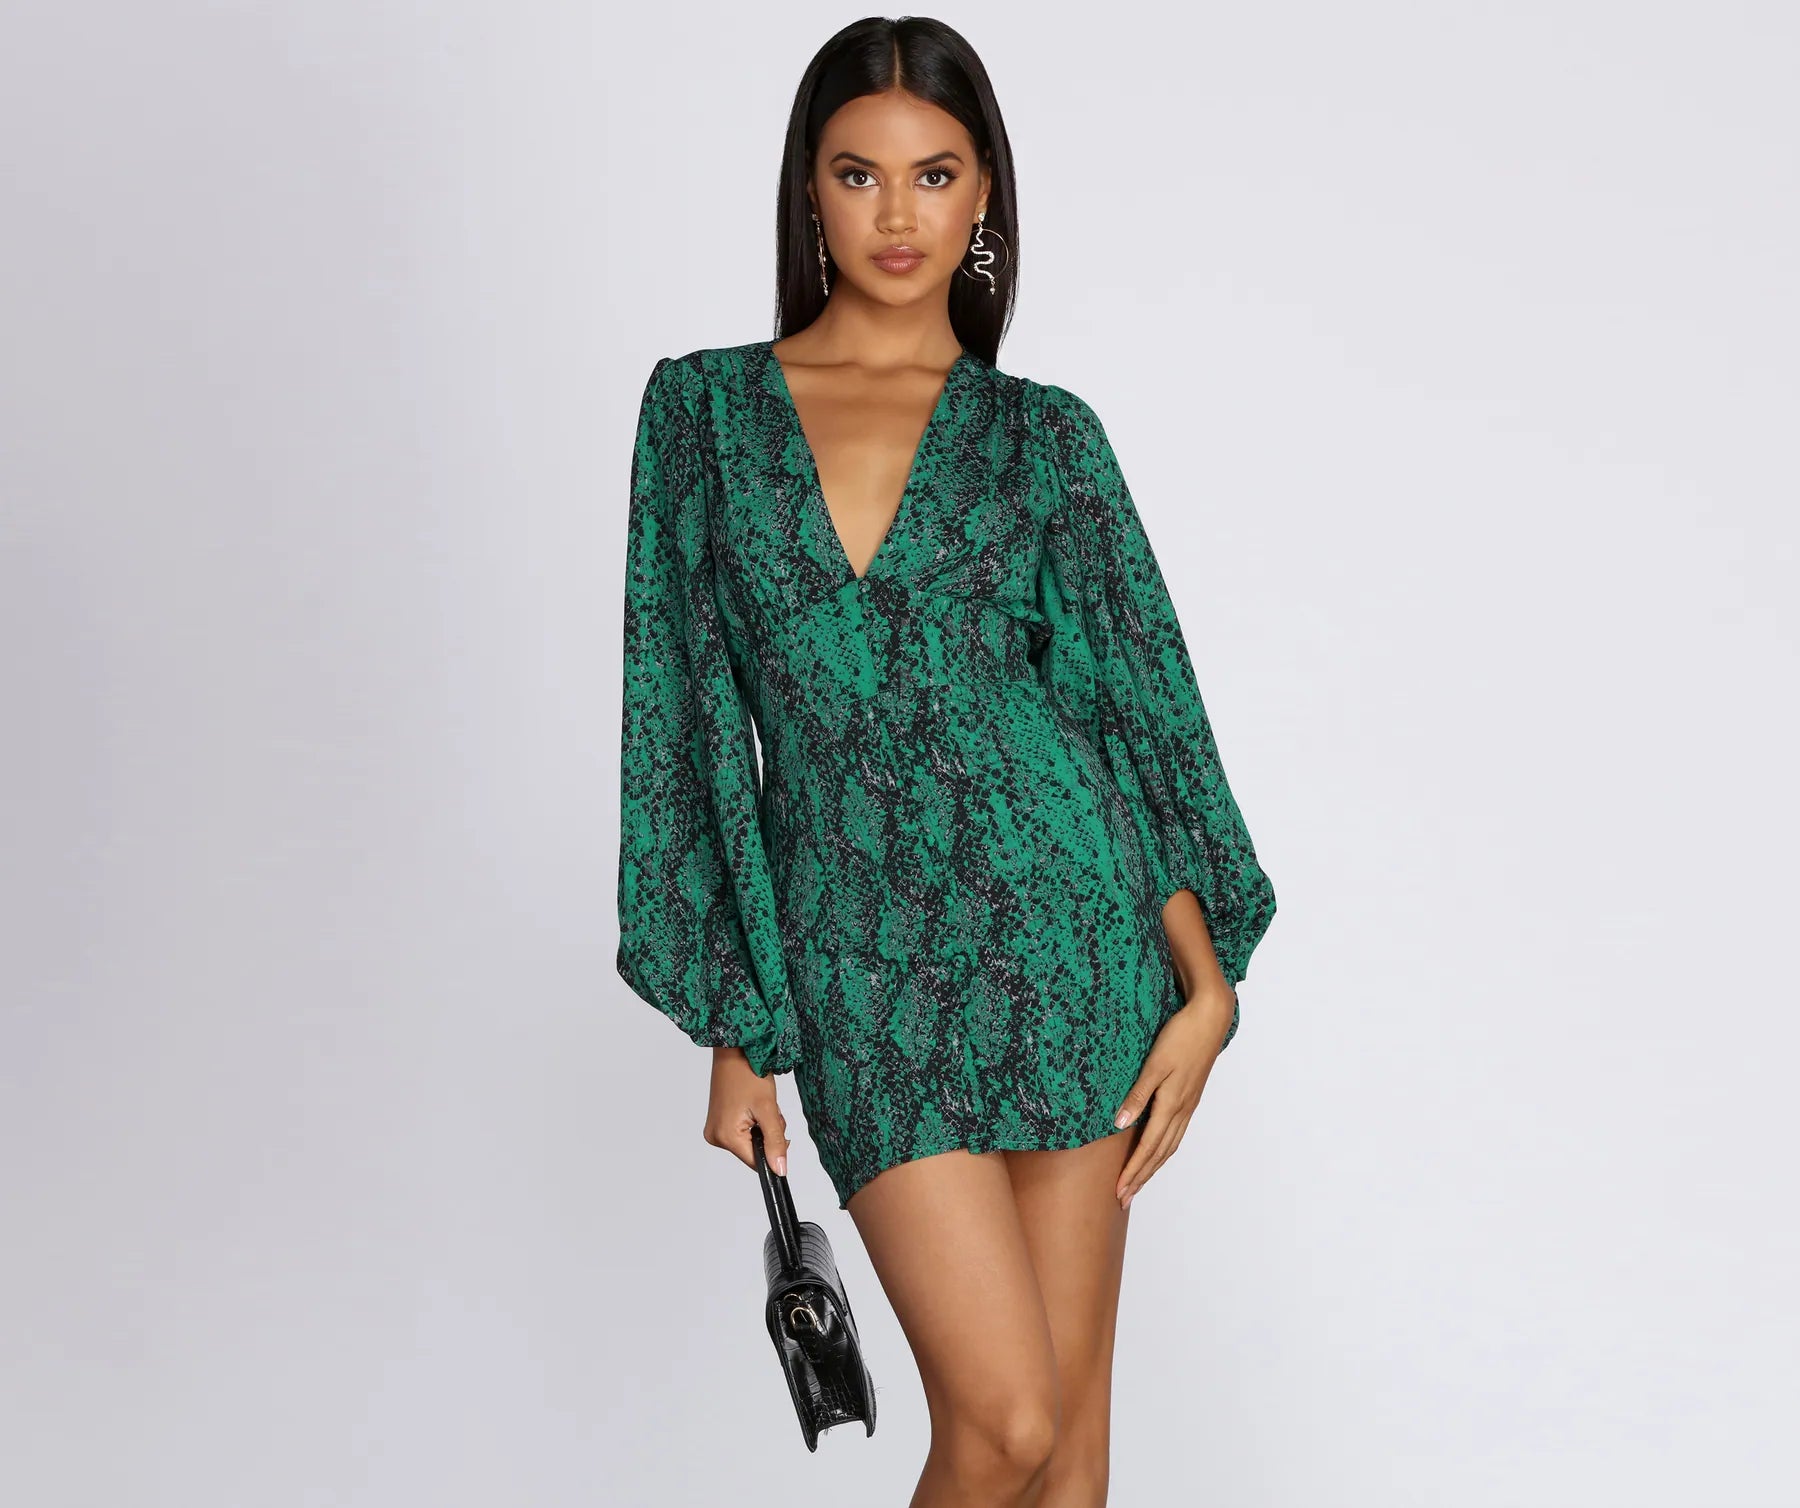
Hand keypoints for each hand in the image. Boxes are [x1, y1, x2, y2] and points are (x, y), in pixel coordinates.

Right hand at [703, 1045, 791, 1176]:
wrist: (734, 1049)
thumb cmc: (748, 1071)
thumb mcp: (768, 1109)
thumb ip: (775, 1142)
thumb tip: (780, 1170)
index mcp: (725, 1136)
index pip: (756, 1162)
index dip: (773, 1151)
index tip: (780, 1133)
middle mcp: (715, 1136)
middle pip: (752, 1152)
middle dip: (767, 1136)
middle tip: (768, 1111)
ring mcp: (715, 1128)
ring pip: (749, 1142)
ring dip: (761, 1128)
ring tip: (759, 1105)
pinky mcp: (718, 1121)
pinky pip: (741, 1132)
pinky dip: (752, 1122)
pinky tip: (752, 1105)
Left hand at [1110, 986, 1235, 1209]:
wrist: (1210, 1019)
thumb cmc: (1180, 1037)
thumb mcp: (1154, 1064)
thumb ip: (1137, 1095)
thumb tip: (1119, 1123)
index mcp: (1171, 1104)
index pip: (1148, 1148)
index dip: (1133, 1171)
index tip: (1119, 1191)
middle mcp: (1181, 1110)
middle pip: (1159, 1153)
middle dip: (1141, 1177)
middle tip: (1124, 1198)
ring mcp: (1188, 1104)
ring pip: (1169, 1145)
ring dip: (1153, 1166)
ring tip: (1138, 1182)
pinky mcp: (1190, 1096)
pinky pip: (1176, 1132)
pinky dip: (1164, 1149)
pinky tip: (1158, 1151)